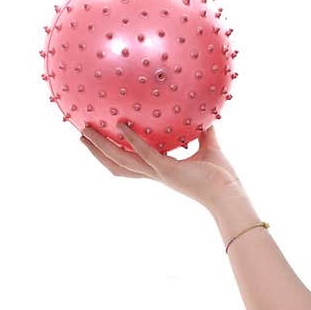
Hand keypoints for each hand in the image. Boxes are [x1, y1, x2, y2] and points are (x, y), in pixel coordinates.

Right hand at [79, 120, 242, 208]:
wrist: (230, 195)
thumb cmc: (222, 177)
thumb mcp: (209, 147)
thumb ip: (203, 132)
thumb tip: (204, 114)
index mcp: (161, 170)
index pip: (130, 162)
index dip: (112, 153)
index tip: (99, 139)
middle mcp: (155, 173)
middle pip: (116, 164)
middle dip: (97, 151)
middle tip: (80, 134)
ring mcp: (159, 173)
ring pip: (121, 161)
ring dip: (102, 147)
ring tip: (85, 132)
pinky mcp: (168, 171)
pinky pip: (146, 154)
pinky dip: (133, 141)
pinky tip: (123, 125)